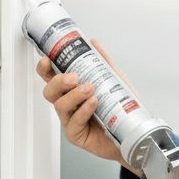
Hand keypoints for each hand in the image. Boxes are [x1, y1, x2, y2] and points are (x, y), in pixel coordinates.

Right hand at [36, 39, 138, 170]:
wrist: (134, 133)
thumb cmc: (121, 109)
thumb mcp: (114, 80)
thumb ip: (103, 62)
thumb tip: (94, 43)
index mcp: (73, 90)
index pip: (51, 78)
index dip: (45, 69)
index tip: (47, 59)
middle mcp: (69, 105)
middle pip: (50, 91)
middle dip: (59, 82)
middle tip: (74, 77)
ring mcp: (71, 120)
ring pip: (60, 105)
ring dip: (74, 95)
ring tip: (90, 89)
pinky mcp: (76, 135)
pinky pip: (73, 123)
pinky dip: (83, 111)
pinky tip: (94, 103)